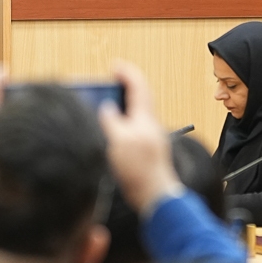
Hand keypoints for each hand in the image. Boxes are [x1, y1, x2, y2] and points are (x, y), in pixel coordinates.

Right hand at [98, 61, 180, 214]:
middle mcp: (150, 126)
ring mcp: (150, 139)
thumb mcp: (118, 141)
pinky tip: (112, 133)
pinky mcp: (147, 153)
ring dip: (123, 107)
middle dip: (124, 89)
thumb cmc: (139, 170)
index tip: (114, 66)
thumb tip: (107, 109)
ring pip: (136, 115)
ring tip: (106, 107)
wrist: (155, 196)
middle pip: (139, 100)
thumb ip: (111, 121)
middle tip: (109, 84)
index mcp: (145, 118)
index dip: (126, 73)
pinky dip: (123, 124)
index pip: (139, 87)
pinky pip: (134, 129)